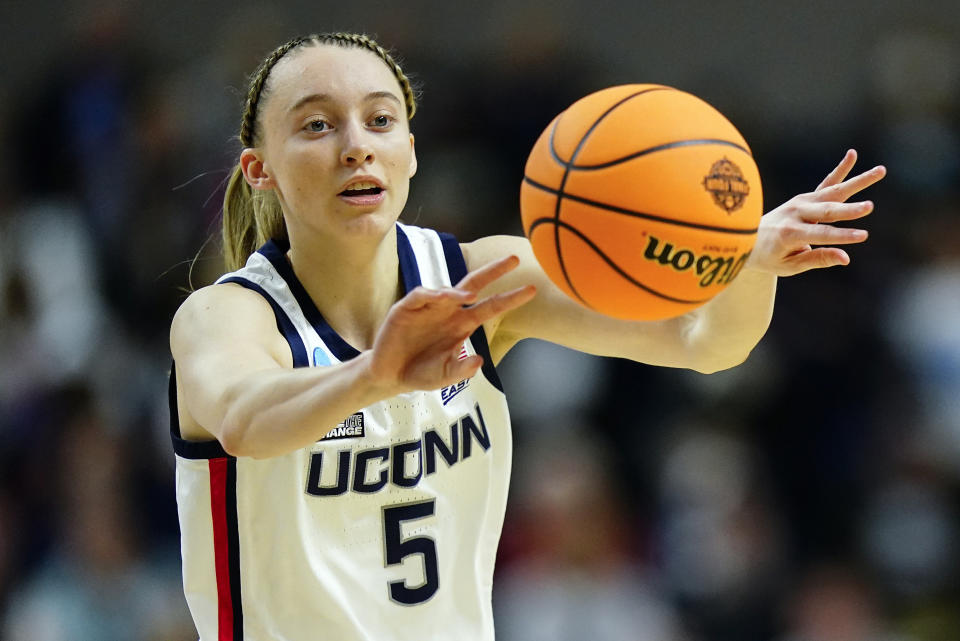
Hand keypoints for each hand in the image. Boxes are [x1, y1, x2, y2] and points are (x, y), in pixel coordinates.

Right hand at [366, 255, 535, 394]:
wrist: (390, 376)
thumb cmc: (420, 372)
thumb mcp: (444, 376)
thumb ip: (461, 370)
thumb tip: (480, 360)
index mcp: (462, 325)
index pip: (491, 306)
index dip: (510, 298)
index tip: (532, 289)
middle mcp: (449, 311)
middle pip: (474, 285)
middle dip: (494, 271)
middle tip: (514, 259)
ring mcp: (429, 308)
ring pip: (448, 290)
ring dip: (459, 291)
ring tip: (469, 296)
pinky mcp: (407, 309)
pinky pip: (421, 295)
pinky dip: (432, 294)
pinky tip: (441, 297)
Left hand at [747, 150, 886, 275]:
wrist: (747, 238)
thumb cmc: (769, 257)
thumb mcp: (789, 265)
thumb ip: (817, 260)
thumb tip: (846, 258)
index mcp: (790, 233)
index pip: (821, 234)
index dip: (842, 236)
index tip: (862, 236)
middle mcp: (795, 213)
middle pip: (827, 210)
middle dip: (849, 210)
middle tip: (869, 207)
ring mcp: (800, 202)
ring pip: (833, 191)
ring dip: (857, 181)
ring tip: (881, 171)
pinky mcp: (804, 197)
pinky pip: (826, 183)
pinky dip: (840, 170)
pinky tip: (853, 154)